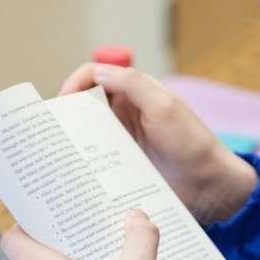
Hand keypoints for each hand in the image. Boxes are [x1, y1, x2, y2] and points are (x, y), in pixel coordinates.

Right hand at [59, 63, 257, 224]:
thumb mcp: (164, 106)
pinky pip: (97, 162)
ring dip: (71, 142)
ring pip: (87, 136)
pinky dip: (83, 165)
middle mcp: (127, 115)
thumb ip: (132, 83)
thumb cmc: (192, 144)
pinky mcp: (124, 168)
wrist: (210, 188)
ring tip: (55, 156)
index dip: (75, 83)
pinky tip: (72, 175)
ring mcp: (124, 142)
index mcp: (136, 93)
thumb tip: (95, 71)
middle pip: (85, 106)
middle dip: (66, 115)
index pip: (94, 76)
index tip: (62, 102)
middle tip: (49, 132)